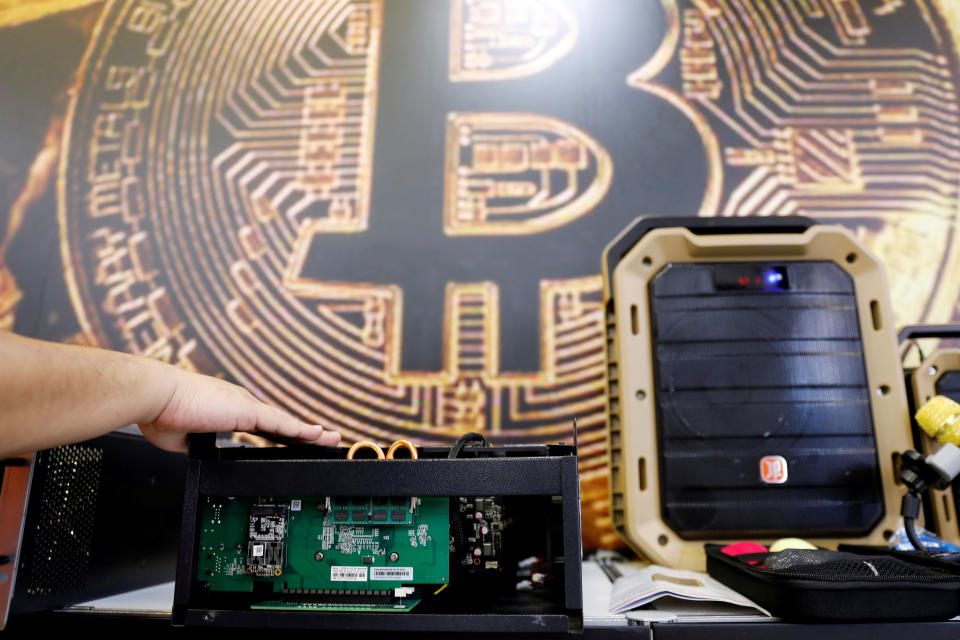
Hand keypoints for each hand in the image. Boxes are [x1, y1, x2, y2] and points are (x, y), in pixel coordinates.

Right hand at [138, 369, 339, 452]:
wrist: (155, 398)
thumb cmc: (161, 414)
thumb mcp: (184, 440)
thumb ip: (201, 448)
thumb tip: (204, 458)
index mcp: (226, 410)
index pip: (260, 427)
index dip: (278, 435)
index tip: (291, 442)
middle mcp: (241, 404)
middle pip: (280, 424)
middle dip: (302, 433)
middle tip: (323, 439)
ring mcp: (246, 405)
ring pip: (287, 423)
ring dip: (310, 432)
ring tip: (331, 438)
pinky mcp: (247, 409)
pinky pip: (281, 423)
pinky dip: (300, 430)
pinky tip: (317, 435)